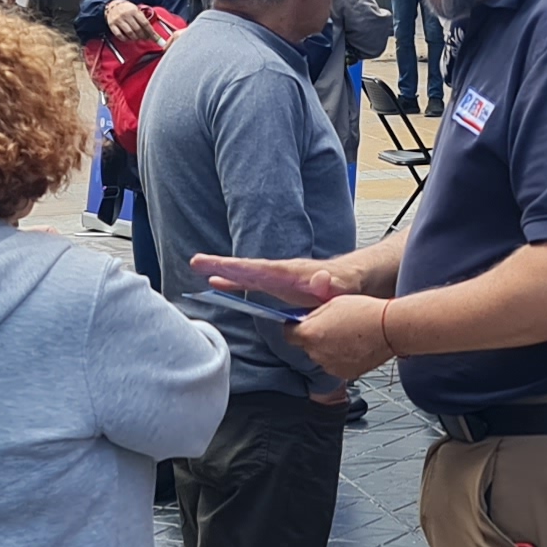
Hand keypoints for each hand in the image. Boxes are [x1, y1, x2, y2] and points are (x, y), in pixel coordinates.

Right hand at [99, 0, 154, 44]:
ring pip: (129, 33)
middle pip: (138, 29)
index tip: (157, 39)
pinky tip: (128, 38)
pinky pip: (119, 35)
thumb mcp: (137, 10)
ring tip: (138, 38)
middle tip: (146, 38)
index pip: (145, 24)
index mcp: (134, 11)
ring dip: (135, 38)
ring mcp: (118, 20)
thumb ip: (143, 20)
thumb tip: (152, 33)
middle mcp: (126, 15)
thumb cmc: (127, 9)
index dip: (151, 33)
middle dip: (143, 36)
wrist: (112, 5)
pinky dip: (125, 39)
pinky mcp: (112, 25)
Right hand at [189, 253, 339, 310]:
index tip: (219, 267)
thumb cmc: (345, 284)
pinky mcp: (276, 285)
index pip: (260, 270)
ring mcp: (275, 278)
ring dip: (222, 270)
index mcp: (290, 273)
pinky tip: (217, 282)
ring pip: (244, 273)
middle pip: (245, 267)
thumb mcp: (341, 286)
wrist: (351, 280)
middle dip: (221, 264)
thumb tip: (321, 279)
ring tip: (198, 266)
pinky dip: (232, 281)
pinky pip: (249, 283)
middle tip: (195, 261)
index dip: (239, 269)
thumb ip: (330, 284)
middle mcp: (279, 272)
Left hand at [293, 294, 397, 381]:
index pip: (288, 334)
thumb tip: (304, 320)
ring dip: (328, 348)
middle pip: (306, 346)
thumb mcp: (333, 303)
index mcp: (310, 334)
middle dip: (315, 337)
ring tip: (348, 336)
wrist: (389, 328)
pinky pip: (336, 365)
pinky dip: (341, 358)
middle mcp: (317, 353)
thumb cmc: (365, 312)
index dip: (294, 328)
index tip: (300, 324)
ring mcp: (330, 366)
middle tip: (332, 326)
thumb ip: (314, 315)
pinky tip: (355, 346)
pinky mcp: (345, 374)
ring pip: (322, 356)